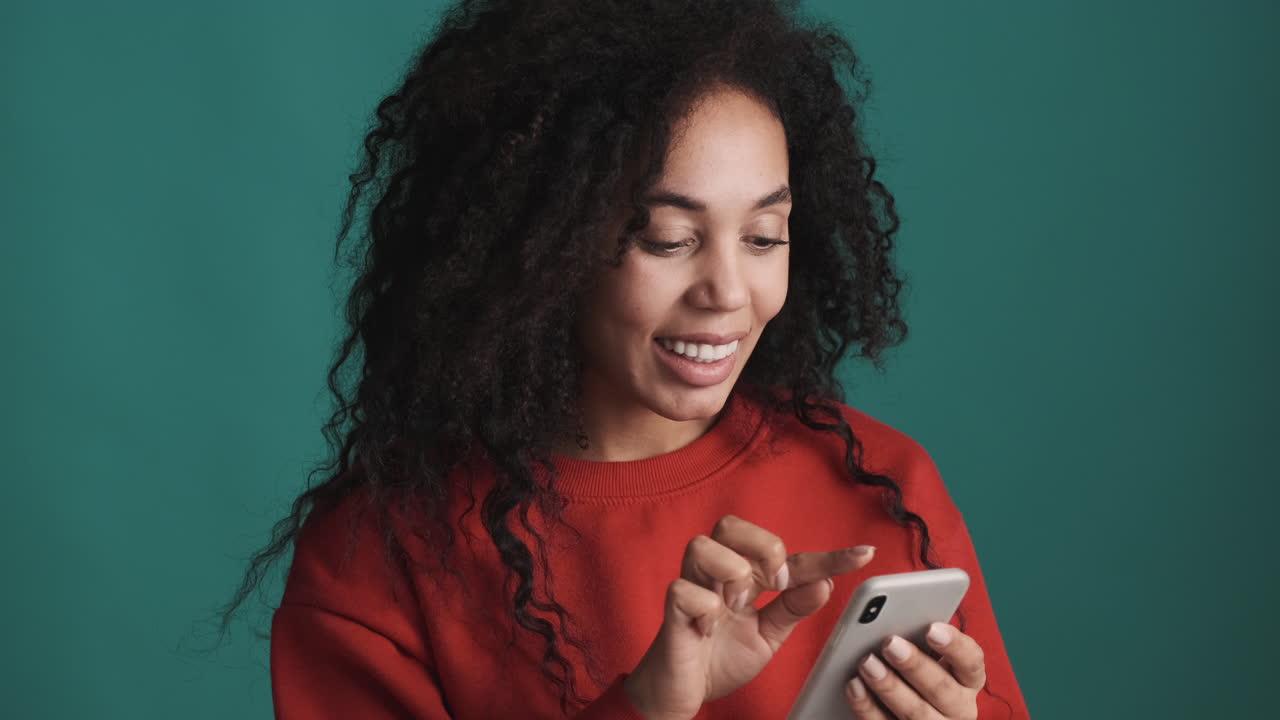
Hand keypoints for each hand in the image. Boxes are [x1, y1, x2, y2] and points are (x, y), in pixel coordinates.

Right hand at [623, 515, 874, 719]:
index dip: (827, 555)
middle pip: (732, 524)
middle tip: (774, 585)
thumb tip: (826, 584)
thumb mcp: (767, 636)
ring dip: (731, 573)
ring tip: (736, 605)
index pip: (788, 556)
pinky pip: (684, 590)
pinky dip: (704, 606)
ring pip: (703, 545)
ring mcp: (692, 588)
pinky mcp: (672, 611)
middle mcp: (716, 573)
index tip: (865, 555)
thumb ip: (792, 609)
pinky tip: (709, 628)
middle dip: (763, 548)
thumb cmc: (719, 658)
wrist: (682, 692)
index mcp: (743, 576)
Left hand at [844, 622, 985, 719]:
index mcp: (967, 680)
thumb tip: (894, 617)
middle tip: (890, 643)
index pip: (971, 662)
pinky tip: (854, 687)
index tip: (931, 628)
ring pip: (915, 712)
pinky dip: (867, 707)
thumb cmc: (915, 670)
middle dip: (914, 665)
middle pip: (941, 688)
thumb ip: (917, 639)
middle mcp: (958, 708)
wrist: (908, 711)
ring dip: (889, 686)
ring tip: (867, 663)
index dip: (954, 645)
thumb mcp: (926, 655)